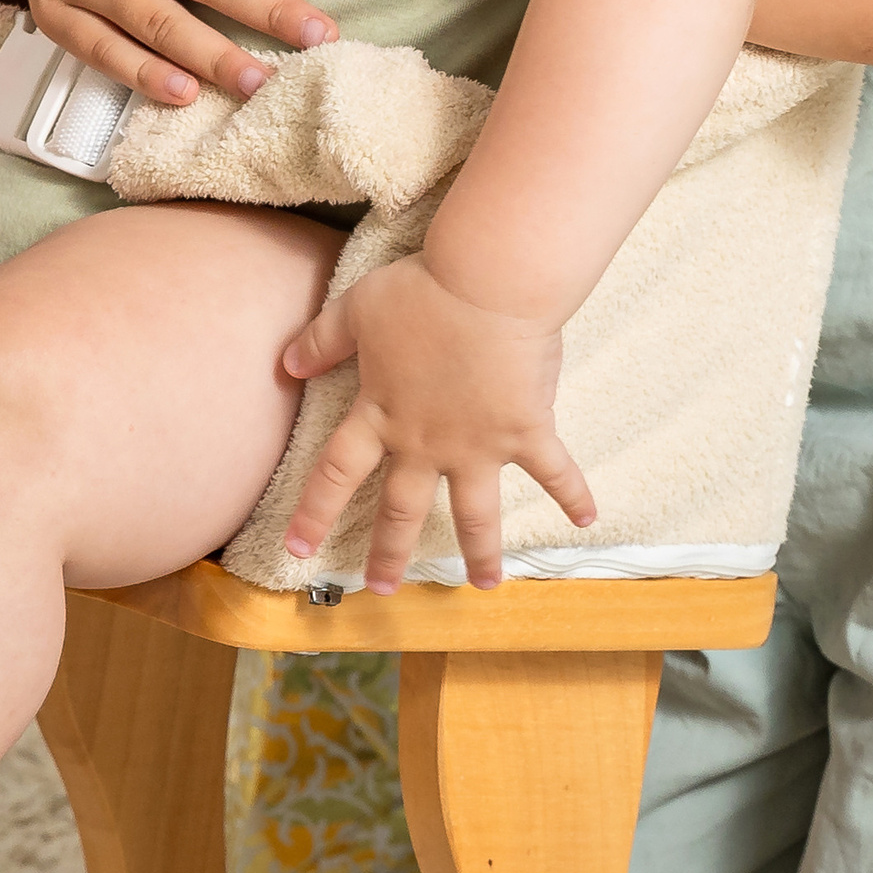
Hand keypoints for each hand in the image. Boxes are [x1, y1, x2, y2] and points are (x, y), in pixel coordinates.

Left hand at [279, 256, 591, 591]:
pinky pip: (553, 471)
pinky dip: (573, 494)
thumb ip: (321, 340)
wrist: (486, 283)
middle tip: (382, 589)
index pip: (337, 472)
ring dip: (479, 552)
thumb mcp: (357, 309)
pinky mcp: (525, 430)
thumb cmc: (421, 291)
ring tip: (482, 586)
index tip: (297, 548)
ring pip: (475, 514)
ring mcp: (478, 443)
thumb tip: (284, 364)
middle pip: (402, 509)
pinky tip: (588, 520)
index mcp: (382, 413)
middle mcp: (426, 442)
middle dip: (390, 553)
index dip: (315, 511)